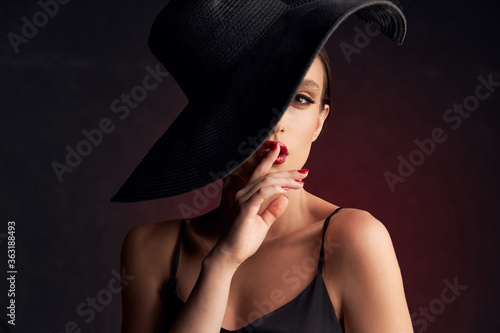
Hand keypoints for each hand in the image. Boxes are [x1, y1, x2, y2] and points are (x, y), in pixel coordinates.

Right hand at [210, 142, 308, 266]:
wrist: (231, 255)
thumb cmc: (244, 240)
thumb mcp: (264, 223)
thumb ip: (273, 211)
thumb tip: (285, 198)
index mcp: (247, 195)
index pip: (259, 173)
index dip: (269, 159)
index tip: (280, 149)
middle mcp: (243, 193)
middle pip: (267, 176)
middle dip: (287, 172)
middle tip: (305, 173)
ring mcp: (242, 200)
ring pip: (266, 182)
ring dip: (285, 180)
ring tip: (300, 183)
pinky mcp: (244, 209)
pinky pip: (261, 193)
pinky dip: (274, 189)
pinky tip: (285, 190)